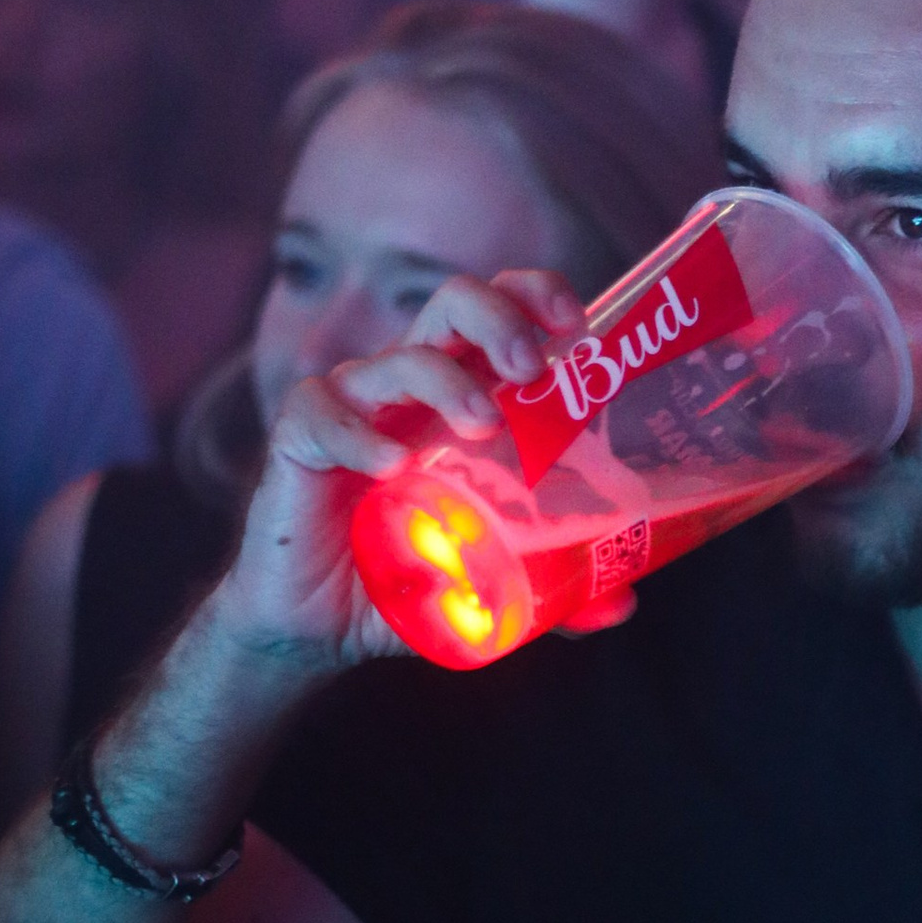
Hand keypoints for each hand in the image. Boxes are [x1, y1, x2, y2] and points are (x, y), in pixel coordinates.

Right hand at [210, 268, 586, 671]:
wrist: (316, 627)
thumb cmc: (406, 576)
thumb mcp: (490, 580)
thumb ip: (553, 586)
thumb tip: (622, 606)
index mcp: (463, 392)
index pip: (500, 309)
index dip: (536, 295)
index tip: (577, 324)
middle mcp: (410, 385)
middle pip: (452, 303)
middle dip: (498, 320)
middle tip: (530, 369)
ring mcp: (354, 406)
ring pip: (399, 358)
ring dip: (446, 380)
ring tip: (481, 424)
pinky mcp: (300, 441)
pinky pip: (323, 415)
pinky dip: (359, 435)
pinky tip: (390, 466)